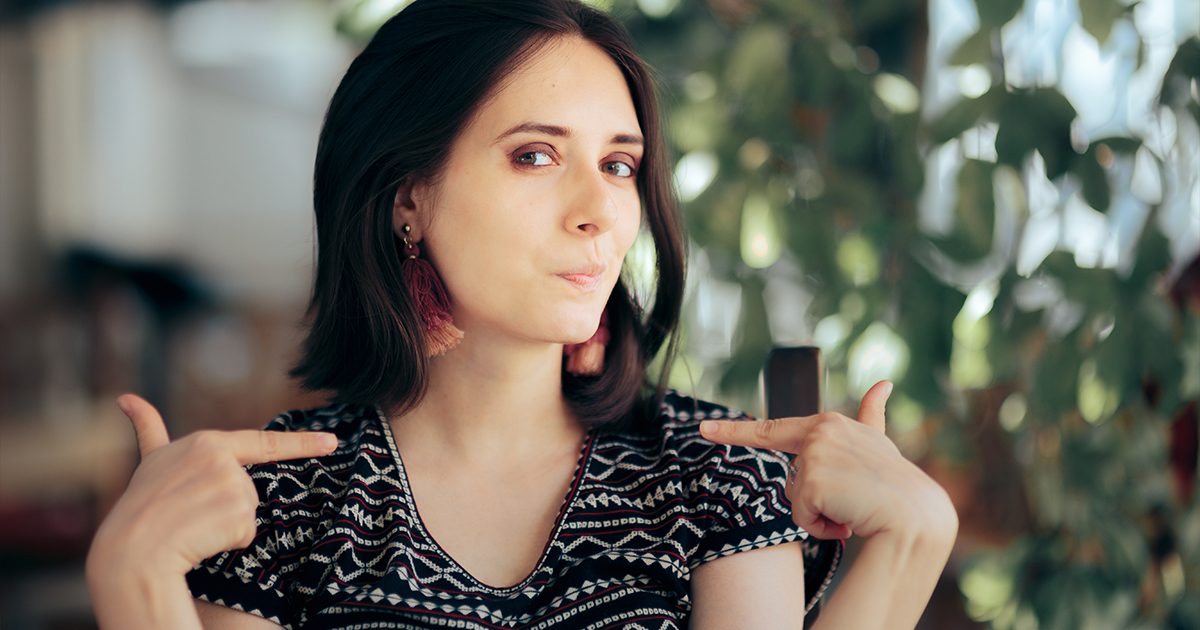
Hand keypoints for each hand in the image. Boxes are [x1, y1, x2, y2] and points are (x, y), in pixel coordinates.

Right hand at [88, 394, 337, 579]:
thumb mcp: (151, 461)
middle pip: (249, 488)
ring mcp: (232, 483)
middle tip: (189, 513)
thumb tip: (126, 398)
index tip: (332, 442)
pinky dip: (228, 542)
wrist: (131, 549)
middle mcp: (222, 458)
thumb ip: (150, 430)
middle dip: (227, 506)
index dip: (302, 444)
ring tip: (192, 524)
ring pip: (248, 511)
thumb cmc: (140, 506)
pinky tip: (200, 538)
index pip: (263, 443)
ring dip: (226, 524)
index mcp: (206, 442)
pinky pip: (246, 533)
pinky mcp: (239, 511)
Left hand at [700, 381, 953, 541]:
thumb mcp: (877, 445)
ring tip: (854, 510)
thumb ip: (870, 417)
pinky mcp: (814, 480)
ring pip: (795, 500)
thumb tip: (883, 382)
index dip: (734, 432)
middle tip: (850, 500)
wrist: (917, 515)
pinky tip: (851, 521)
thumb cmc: (895, 484)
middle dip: (812, 502)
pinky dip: (823, 527)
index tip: (704, 429)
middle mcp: (819, 431)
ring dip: (820, 515)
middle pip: (791, 481)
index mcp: (828, 423)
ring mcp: (816, 453)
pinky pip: (802, 517)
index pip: (772, 430)